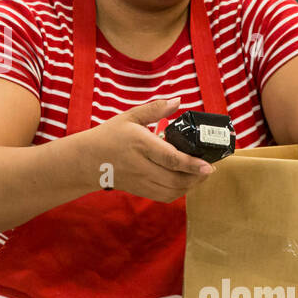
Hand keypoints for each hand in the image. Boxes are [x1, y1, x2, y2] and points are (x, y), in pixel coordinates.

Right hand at [83, 98, 214, 201]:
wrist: (88, 160)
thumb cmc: (110, 136)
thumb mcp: (130, 117)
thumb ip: (155, 108)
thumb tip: (178, 101)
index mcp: (140, 144)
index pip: (170, 159)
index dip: (192, 164)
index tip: (208, 165)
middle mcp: (141, 166)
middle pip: (175, 179)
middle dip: (197, 177)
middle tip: (209, 168)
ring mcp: (140, 181)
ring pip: (172, 190)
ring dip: (190, 185)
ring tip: (200, 174)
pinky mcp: (140, 190)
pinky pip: (164, 196)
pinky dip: (179, 191)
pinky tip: (185, 182)